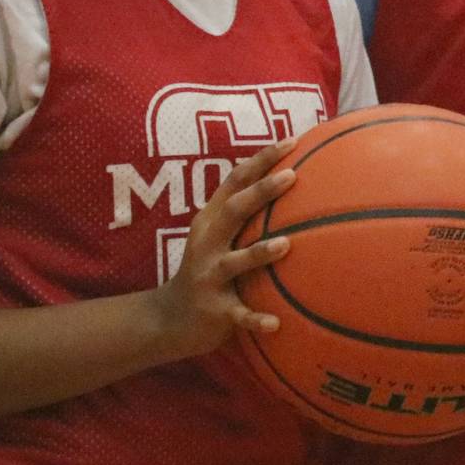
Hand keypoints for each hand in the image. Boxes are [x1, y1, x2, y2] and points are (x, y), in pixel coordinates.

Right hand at [148, 138, 297, 360]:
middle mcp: (207, 243)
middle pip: (232, 212)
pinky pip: (238, 315)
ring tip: (285, 244)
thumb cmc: (210, 268)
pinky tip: (277, 323)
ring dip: (258, 253)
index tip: (292, 140)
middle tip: (291, 176)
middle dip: (260, 193)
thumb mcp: (221, 236)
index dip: (261, 160)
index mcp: (212, 220)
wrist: (169, 319)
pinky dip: (256, 319)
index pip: (235, 181)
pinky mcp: (213, 309)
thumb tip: (294, 176)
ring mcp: (208, 276)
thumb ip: (248, 212)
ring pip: (234, 262)